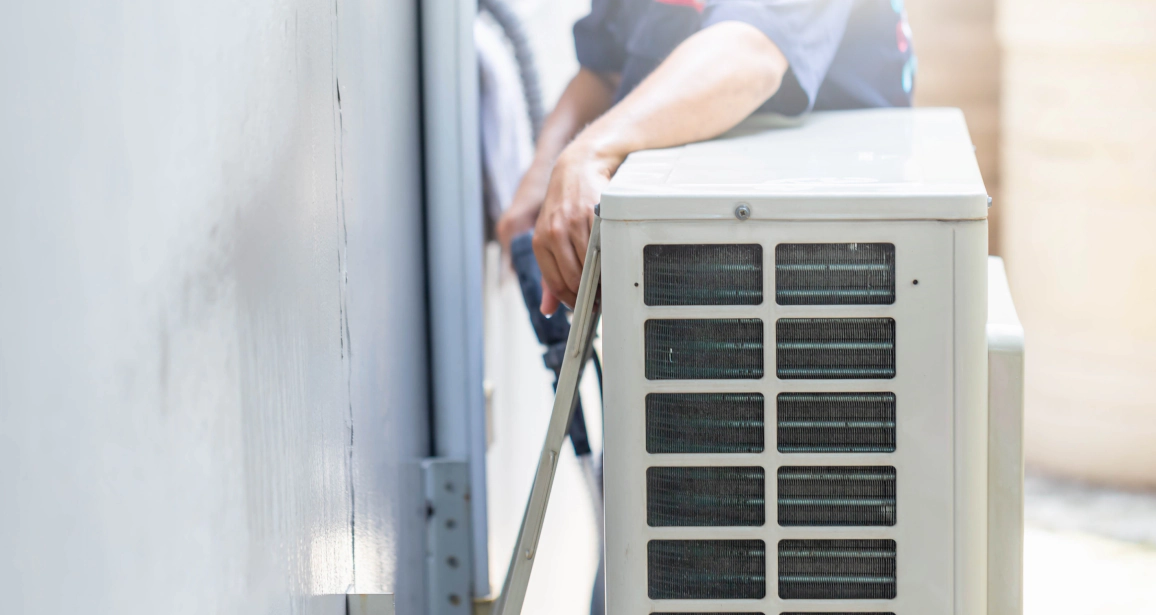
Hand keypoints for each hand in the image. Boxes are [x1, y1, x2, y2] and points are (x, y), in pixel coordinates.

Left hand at [532, 141, 619, 312]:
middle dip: (589, 292)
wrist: (577, 168)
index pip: (555, 284)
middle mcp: (554, 232)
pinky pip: (605, 245)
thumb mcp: (549, 238)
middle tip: (599, 296)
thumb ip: (548, 275)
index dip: (571, 300)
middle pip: (575, 278)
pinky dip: (610, 258)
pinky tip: (611, 260)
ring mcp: (574, 222)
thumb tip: (547, 309)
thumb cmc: (563, 207)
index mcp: (539, 242)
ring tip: (606, 279)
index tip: (583, 307)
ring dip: (601, 277)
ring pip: (592, 263)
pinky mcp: (594, 213)